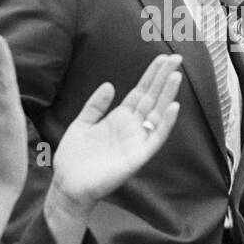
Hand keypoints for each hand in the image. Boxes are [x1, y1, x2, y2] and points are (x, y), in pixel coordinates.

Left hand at [49, 54, 182, 214]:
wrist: (67, 185)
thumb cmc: (74, 158)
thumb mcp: (81, 124)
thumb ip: (95, 105)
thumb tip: (110, 84)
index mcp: (119, 118)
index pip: (140, 92)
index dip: (151, 75)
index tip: (162, 58)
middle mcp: (131, 128)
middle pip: (152, 98)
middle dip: (164, 78)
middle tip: (177, 58)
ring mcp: (136, 142)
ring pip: (157, 114)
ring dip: (167, 95)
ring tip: (176, 76)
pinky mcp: (137, 157)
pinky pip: (156, 138)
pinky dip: (166, 123)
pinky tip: (173, 107)